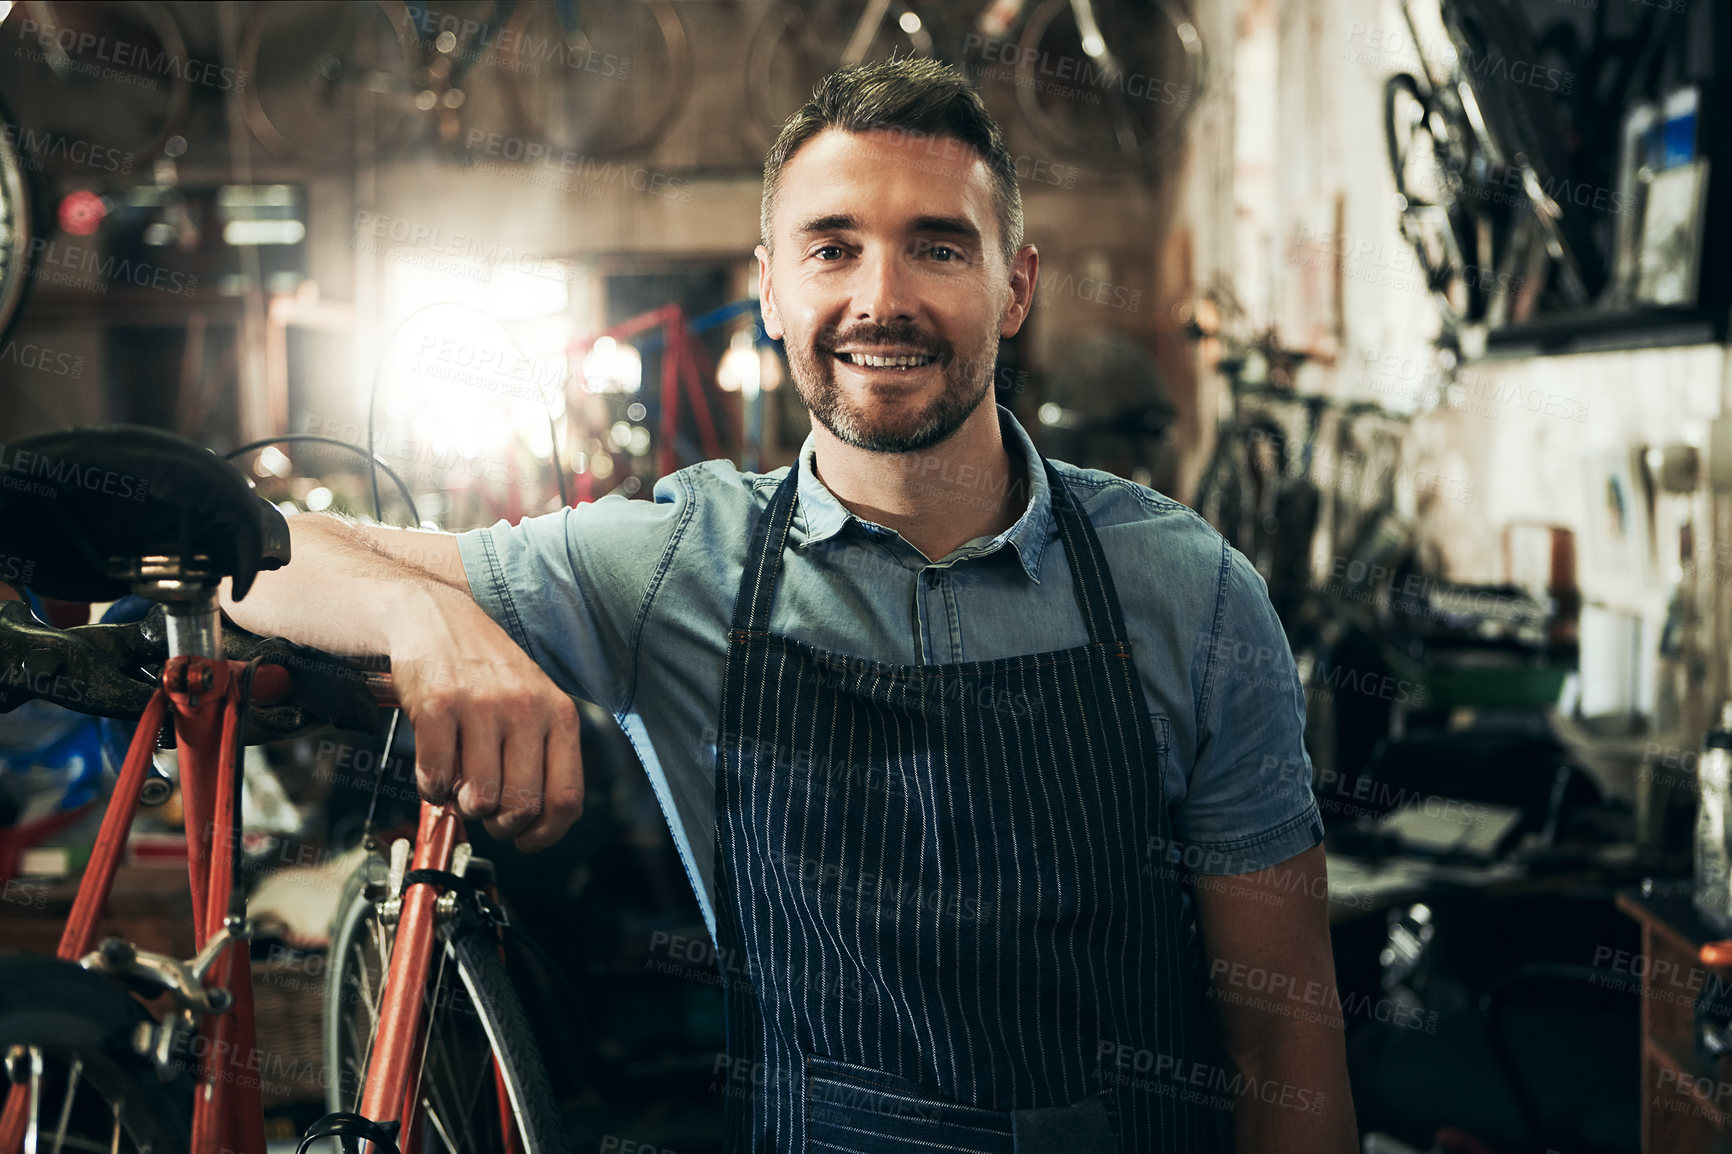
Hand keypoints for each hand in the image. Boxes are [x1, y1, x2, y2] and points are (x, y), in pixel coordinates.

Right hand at [388, 584, 583, 850]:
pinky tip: (435, 769)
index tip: (527, 840)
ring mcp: (482, 706)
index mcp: (558, 713)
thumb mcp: (534, 701)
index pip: (566, 797)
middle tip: (485, 809)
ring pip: (480, 798)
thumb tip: (532, 821)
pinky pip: (436, 777)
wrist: (435, 617)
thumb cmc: (486, 668)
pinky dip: (431, 787)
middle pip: (522, 805)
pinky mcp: (438, 705)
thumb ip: (540, 754)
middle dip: (500, 823)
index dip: (545, 833)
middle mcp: (526, 708)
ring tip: (458, 783)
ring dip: (463, 804)